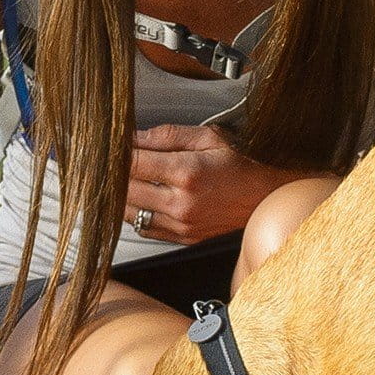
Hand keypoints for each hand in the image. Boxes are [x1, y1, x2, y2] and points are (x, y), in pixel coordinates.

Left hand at [123, 123, 282, 244]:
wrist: (267, 197)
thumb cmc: (241, 164)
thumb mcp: (208, 138)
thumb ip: (167, 135)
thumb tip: (133, 136)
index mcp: (187, 172)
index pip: (132, 163)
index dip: (115, 153)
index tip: (107, 146)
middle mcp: (181, 203)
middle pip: (125, 190)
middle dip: (113, 173)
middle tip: (109, 160)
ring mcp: (181, 224)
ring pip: (129, 213)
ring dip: (121, 195)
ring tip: (124, 179)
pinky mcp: (183, 238)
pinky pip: (144, 228)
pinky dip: (135, 214)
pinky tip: (139, 199)